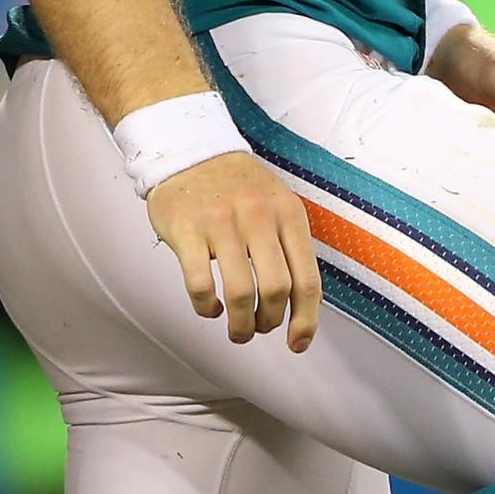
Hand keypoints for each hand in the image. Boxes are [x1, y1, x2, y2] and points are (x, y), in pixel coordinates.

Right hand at [147, 149, 320, 348]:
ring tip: (238, 329)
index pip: (307, 279)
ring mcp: (221, 223)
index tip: (298, 342)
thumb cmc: (238, 188)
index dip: (305, 319)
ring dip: (240, 324)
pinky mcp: (187, 231)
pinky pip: (200, 285)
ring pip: (241, 293)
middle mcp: (259, 217)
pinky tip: (210, 307)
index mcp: (289, 214)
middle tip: (261, 329)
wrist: (190, 152)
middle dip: (270, 322)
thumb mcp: (277, 205)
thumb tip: (302, 305)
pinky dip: (206, 308)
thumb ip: (290, 247)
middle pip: (276, 290)